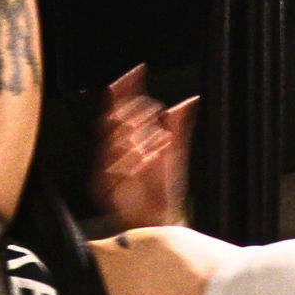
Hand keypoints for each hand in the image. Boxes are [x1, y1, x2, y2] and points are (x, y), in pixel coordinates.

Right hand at [93, 66, 196, 228]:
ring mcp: (107, 171)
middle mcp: (113, 154)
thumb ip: (179, 126)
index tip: (138, 72)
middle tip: (152, 111)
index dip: (127, 88)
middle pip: (115, 120)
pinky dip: (134, 162)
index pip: (120, 107)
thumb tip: (189, 101)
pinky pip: (115, 171)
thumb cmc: (163, 191)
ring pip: (115, 143)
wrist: (159, 223)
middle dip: (134, 113)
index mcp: (125, 142)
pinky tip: (151, 157)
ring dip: (137, 137)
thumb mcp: (175, 153)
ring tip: (159, 139)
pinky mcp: (105, 189)